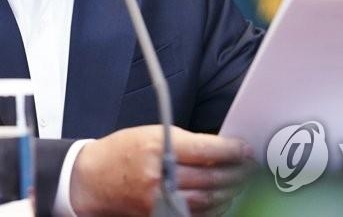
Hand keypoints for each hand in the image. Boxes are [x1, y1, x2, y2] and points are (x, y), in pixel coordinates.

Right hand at [70, 125, 255, 215]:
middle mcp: (161, 176)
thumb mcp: (152, 133)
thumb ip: (185, 142)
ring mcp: (160, 200)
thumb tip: (218, 150)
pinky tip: (221, 201)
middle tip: (250, 168)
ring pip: (208, 200)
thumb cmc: (122, 151)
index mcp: (160, 147)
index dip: (233, 151)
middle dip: (236, 173)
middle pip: (212, 178)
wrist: (93, 178)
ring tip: (239, 183)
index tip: (246, 150)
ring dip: (229, 192)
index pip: (208, 150)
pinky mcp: (159, 216)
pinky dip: (212, 210)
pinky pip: (194, 215)